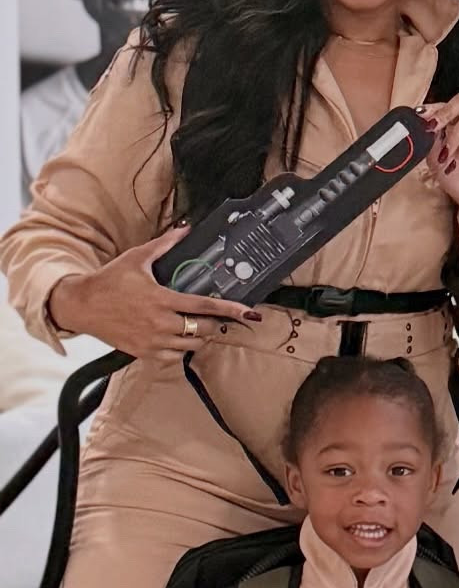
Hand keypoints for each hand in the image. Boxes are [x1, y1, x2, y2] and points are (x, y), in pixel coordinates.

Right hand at [48, 228, 259, 359]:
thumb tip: (184, 230)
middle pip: (203, 330)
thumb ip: (165, 245)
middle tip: (216, 316)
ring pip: (191, 346)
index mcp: (162, 300)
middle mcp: (160, 324)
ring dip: (200, 337)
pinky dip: (182, 350)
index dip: (230, 310)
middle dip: (215, 323)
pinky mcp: (143, 353)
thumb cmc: (110, 280)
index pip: (204, 306)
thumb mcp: (137, 258)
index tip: (248, 312)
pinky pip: (174, 358)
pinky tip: (180, 339)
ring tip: (199, 326)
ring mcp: (152, 342)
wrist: (82, 305)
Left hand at [421, 96, 458, 227]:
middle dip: (445, 112)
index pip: (447, 105)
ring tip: (445, 155)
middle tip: (433, 127)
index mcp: (458, 122)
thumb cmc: (456, 178)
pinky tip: (457, 164)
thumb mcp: (434, 157)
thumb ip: (430, 139)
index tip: (419, 116)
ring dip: (455, 135)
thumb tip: (422, 123)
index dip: (433, 108)